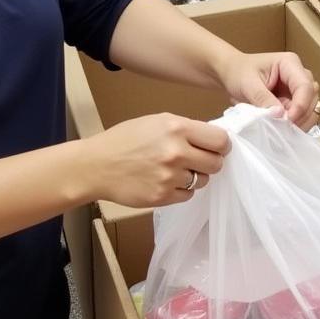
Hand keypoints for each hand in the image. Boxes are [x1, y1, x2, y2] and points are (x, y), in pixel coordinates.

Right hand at [89, 113, 230, 207]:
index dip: (222, 145)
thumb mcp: (157, 121)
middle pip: (216, 163)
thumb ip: (186, 129)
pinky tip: (166, 181)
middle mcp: (177, 152)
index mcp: (177, 128)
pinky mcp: (163, 197)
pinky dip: (181, 189)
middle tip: (199, 159)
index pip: (220, 140)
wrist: (98, 165)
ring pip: (203, 180)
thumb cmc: (126, 139)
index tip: (217, 147)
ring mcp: (170, 177)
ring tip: (176, 169)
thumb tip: (212, 139)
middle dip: (211, 161)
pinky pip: (187, 195)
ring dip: (195, 176)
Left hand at [219, 52, 319, 130]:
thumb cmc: (238, 73)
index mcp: (290, 63)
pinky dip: (296, 123)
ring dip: (300, 120)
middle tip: (283, 128)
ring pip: (311, 107)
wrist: (231, 74)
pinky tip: (282, 128)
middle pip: (312, 97)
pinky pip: (302, 114)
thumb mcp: (248, 84)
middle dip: (301, 114)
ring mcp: (297, 88)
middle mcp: (298, 74)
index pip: (305, 86)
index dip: (301, 105)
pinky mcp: (293, 100)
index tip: (287, 121)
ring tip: (282, 128)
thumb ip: (264, 99)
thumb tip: (281, 115)